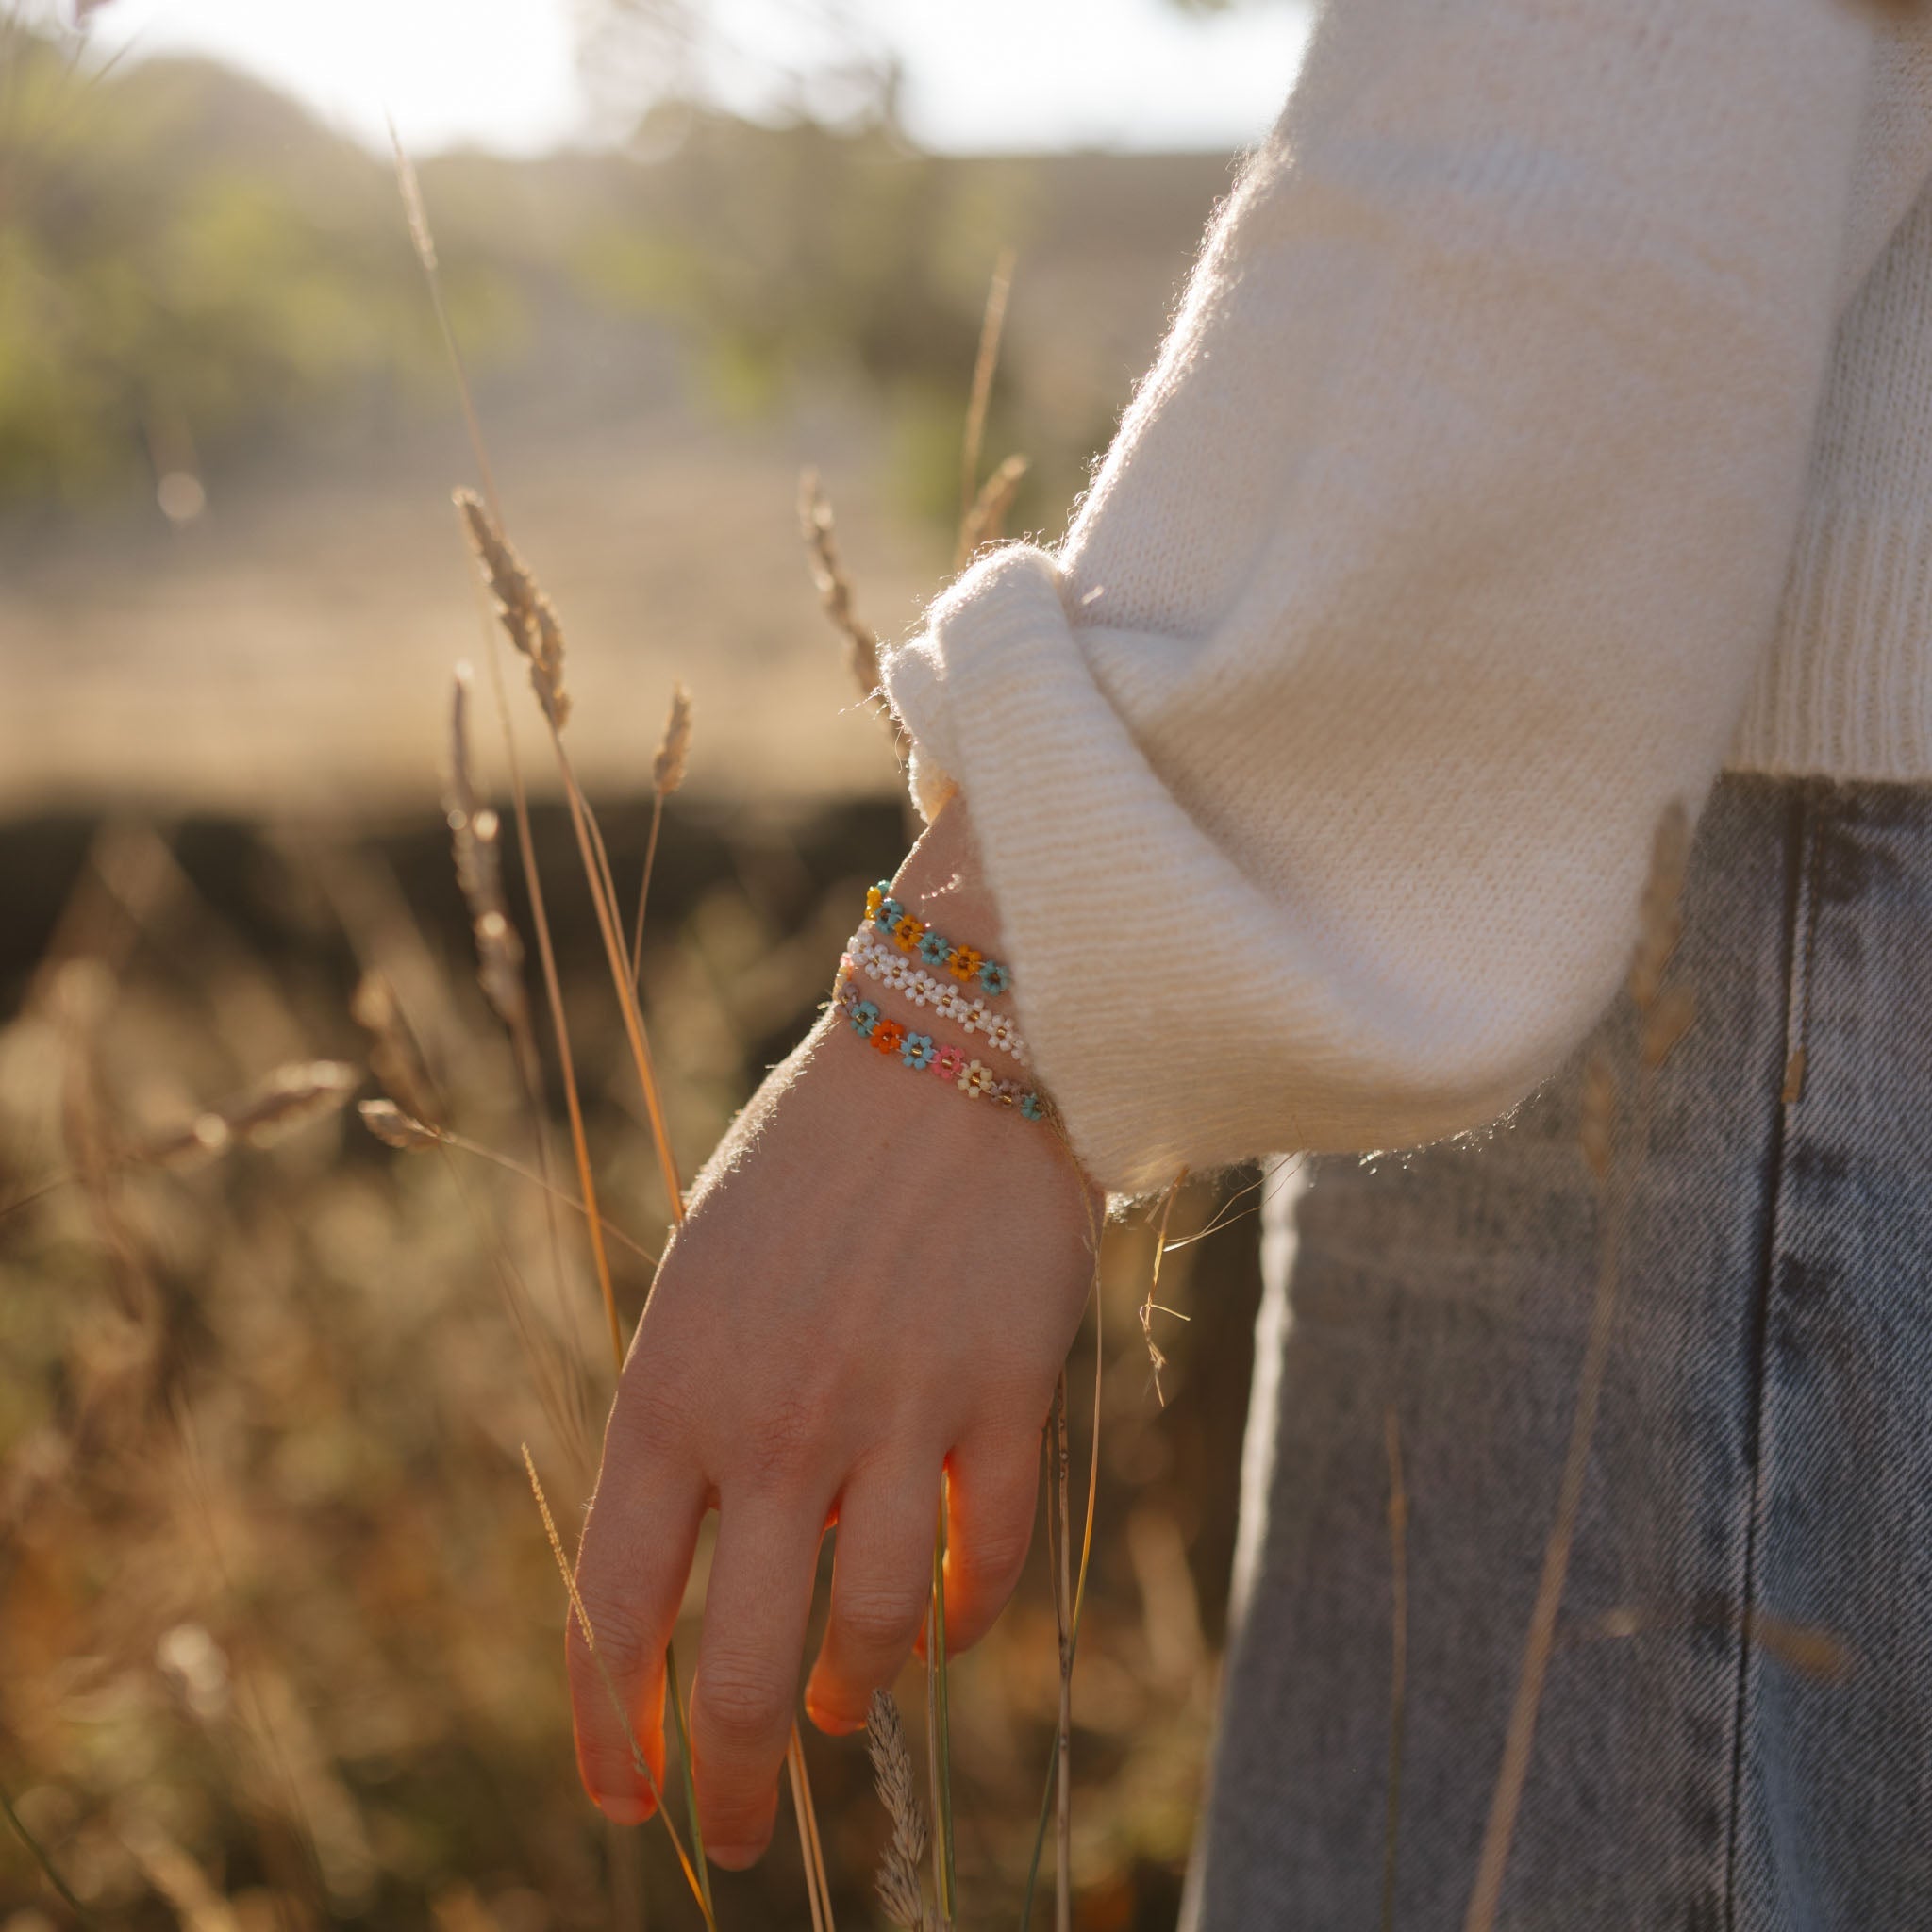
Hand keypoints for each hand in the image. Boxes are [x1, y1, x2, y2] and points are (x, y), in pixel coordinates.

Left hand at [567, 801, 1099, 1866]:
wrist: (939, 1053)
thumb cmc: (804, 1169)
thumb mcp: (703, 1286)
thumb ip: (692, 1422)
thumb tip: (709, 1566)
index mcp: (673, 1390)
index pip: (616, 1609)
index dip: (614, 1729)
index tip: (627, 1801)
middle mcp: (774, 1424)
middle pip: (745, 1666)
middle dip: (740, 1780)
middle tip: (745, 1836)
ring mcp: (894, 1415)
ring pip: (875, 1634)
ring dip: (856, 1699)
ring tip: (844, 1712)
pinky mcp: (1001, 1396)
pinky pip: (985, 1557)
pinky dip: (964, 1613)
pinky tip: (946, 1623)